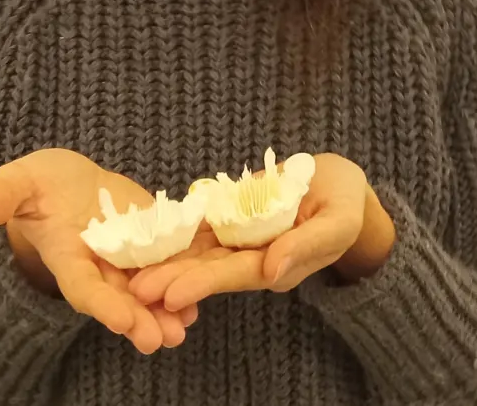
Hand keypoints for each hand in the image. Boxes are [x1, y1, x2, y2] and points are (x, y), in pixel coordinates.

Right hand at [0, 148, 198, 354]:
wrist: (67, 184)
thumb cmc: (40, 184)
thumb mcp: (21, 180)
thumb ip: (6, 191)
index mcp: (66, 256)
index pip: (83, 288)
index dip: (103, 305)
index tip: (122, 322)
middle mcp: (97, 265)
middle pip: (119, 300)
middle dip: (139, 320)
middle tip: (160, 339)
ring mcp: (124, 257)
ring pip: (145, 290)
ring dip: (164, 311)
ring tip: (183, 328)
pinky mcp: (148, 241)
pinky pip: (167, 265)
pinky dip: (182, 281)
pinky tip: (199, 295)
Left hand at [128, 154, 395, 312]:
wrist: (339, 182)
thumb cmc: (346, 202)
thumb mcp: (339, 219)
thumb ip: (309, 243)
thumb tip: (274, 270)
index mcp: (279, 265)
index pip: (237, 275)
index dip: (204, 283)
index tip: (171, 294)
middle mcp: (255, 258)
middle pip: (210, 269)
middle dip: (174, 279)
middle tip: (136, 289)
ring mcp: (241, 240)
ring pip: (200, 252)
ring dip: (167, 261)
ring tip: (129, 272)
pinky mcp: (233, 219)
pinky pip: (202, 229)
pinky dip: (176, 234)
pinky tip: (147, 238)